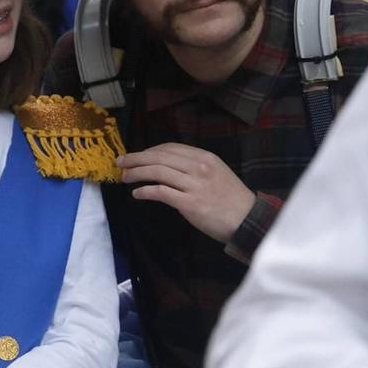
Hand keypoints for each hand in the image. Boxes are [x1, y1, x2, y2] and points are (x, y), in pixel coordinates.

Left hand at [118, 144, 255, 243]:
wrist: (248, 220)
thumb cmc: (231, 199)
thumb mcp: (216, 173)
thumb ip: (194, 167)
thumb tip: (166, 166)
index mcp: (205, 157)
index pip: (169, 148)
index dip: (148, 150)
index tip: (136, 156)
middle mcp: (199, 167)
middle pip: (159, 156)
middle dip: (136, 158)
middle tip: (120, 163)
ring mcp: (194, 185)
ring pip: (157, 172)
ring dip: (136, 173)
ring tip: (125, 177)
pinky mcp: (190, 203)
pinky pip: (161, 192)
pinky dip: (145, 191)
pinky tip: (137, 194)